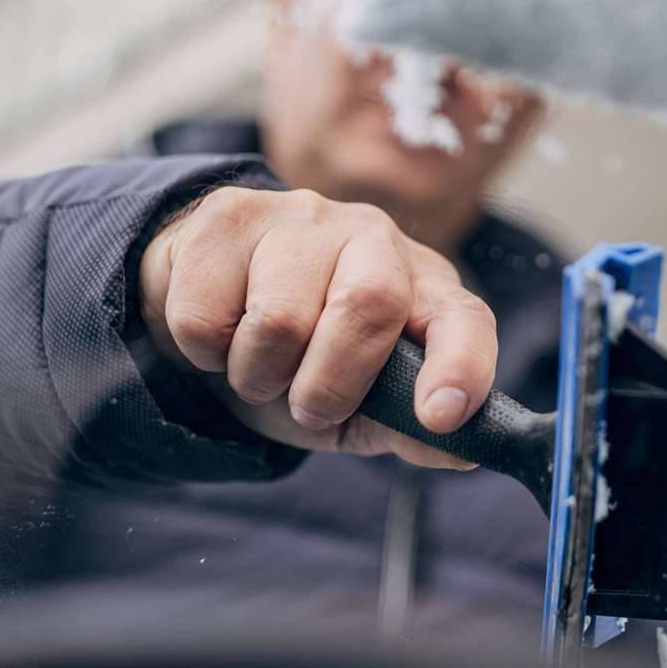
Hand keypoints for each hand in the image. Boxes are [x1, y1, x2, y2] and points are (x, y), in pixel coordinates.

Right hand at [138, 186, 495, 469]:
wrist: (213, 306)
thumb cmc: (303, 361)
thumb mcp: (362, 407)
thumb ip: (407, 427)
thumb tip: (460, 454)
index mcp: (424, 290)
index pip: (462, 319)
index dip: (460, 366)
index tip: (440, 414)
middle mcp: (374, 238)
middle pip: (370, 305)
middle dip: (328, 384)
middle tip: (306, 404)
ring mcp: (302, 217)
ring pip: (278, 319)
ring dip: (256, 375)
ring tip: (258, 362)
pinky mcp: (229, 213)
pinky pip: (206, 315)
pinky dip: (203, 352)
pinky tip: (219, 329)